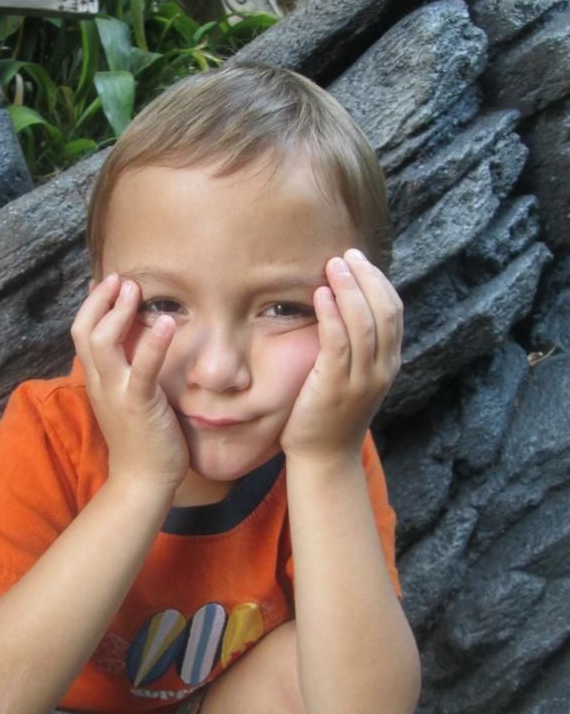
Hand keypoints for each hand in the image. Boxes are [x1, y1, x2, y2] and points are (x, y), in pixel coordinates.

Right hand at [71, 274, 188, 492]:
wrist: (142, 480)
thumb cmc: (141, 438)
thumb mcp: (126, 398)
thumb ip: (126, 371)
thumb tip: (137, 343)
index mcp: (97, 380)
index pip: (82, 333)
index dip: (91, 305)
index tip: (107, 282)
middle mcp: (100, 383)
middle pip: (84, 330)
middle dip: (100, 300)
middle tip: (120, 278)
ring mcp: (117, 393)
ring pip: (103, 343)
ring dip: (118, 312)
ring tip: (135, 289)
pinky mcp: (140, 404)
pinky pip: (143, 369)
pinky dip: (153, 343)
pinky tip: (167, 322)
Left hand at [280, 249, 402, 462]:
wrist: (324, 458)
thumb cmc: (331, 413)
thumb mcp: (353, 376)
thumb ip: (356, 346)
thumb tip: (344, 305)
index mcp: (389, 363)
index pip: (393, 312)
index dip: (378, 281)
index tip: (357, 259)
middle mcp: (382, 370)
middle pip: (385, 312)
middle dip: (366, 277)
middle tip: (345, 254)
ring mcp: (361, 380)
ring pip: (364, 324)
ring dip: (348, 288)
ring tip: (332, 265)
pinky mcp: (335, 388)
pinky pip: (338, 344)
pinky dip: (331, 315)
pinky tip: (320, 295)